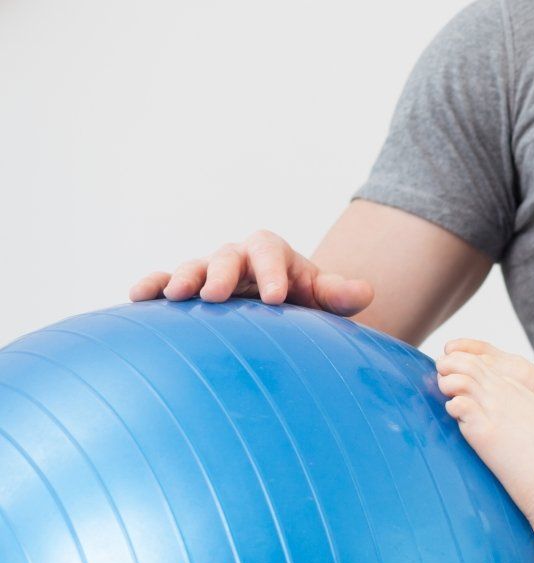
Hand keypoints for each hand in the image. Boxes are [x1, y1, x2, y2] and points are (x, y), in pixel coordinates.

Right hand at [130, 229, 372, 313]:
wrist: (282, 311)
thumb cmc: (305, 304)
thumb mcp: (325, 299)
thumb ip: (340, 294)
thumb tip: (366, 292)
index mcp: (273, 254)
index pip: (269, 251)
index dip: (271, 271)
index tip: (276, 299)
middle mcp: (237, 258)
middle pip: (226, 257)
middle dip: (220, 274)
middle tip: (215, 295)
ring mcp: (209, 273)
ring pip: (193, 268)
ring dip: (181, 279)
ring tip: (174, 295)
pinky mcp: (189, 291)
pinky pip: (165, 284)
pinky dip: (152, 287)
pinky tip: (138, 296)